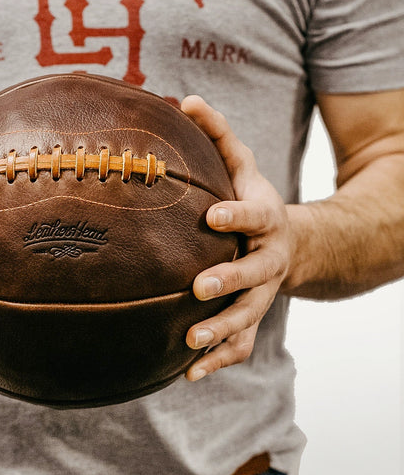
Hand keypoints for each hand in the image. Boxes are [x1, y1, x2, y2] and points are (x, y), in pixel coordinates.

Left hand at [180, 95, 290, 380]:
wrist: (291, 244)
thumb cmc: (253, 201)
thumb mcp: (242, 165)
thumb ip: (217, 135)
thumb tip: (184, 99)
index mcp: (264, 219)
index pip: (252, 216)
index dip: (236, 216)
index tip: (212, 216)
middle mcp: (267, 259)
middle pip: (254, 274)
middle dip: (229, 281)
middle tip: (198, 288)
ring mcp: (262, 294)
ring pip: (248, 317)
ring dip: (221, 331)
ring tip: (189, 342)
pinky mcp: (253, 318)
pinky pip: (240, 344)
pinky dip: (217, 360)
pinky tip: (186, 375)